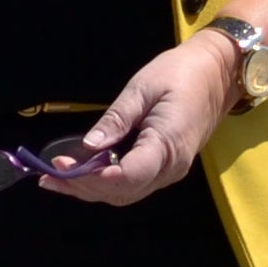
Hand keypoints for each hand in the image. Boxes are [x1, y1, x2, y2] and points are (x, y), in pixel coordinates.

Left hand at [41, 35, 237, 207]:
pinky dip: (105, 182)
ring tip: (57, 179)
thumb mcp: (142, 88)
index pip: (125, 176)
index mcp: (167, 145)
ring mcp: (171, 171)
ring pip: (126, 192)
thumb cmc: (182, 73)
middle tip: (48, 176)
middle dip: (83, 187)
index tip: (61, 165)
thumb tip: (87, 147)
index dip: (91, 177)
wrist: (219, 73)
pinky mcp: (166, 167)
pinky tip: (83, 173)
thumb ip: (116, 120)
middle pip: (122, 191)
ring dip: (91, 189)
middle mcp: (171, 167)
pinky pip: (133, 183)